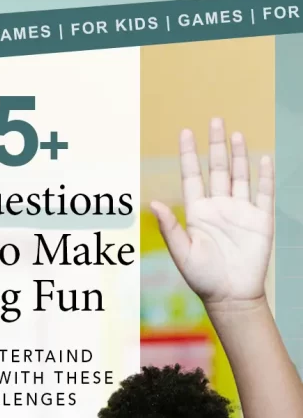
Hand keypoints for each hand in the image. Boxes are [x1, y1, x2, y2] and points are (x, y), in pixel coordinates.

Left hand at [151, 117, 273, 310]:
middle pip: (217, 169)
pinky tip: (262, 159)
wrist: (232, 297)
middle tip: (215, 120)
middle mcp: (219, 208)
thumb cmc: (203, 279)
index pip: (192, 176)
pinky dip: (264, 176)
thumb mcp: (182, 253)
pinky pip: (263, 193)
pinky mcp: (260, 220)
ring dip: (238, 155)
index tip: (185, 131)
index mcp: (198, 213)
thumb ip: (169, 228)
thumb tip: (152, 203)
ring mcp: (240, 212)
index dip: (188, 154)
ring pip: (239, 176)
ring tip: (236, 133)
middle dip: (216, 145)